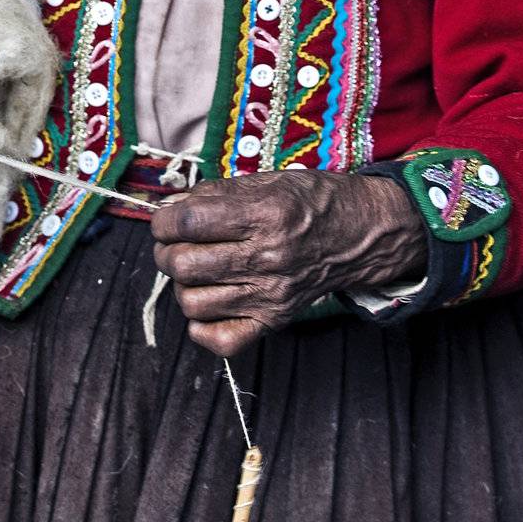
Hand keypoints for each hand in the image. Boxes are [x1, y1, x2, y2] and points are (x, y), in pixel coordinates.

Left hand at [151, 171, 426, 355]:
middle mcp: (267, 258)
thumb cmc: (309, 200)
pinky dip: (202, 325)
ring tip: (194, 269)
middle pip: (183, 265)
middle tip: (174, 242)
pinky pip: (220, 340)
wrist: (358, 233)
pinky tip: (209, 300)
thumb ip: (215, 194)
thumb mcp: (266, 181)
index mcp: (264, 215)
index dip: (163, 220)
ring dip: (182, 285)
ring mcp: (270, 295)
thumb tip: (170, 207)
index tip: (165, 218)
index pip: (187, 223)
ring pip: (193, 303)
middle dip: (166, 251)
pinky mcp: (274, 320)